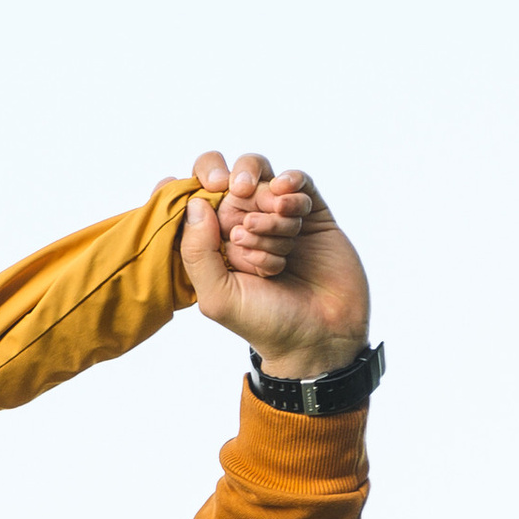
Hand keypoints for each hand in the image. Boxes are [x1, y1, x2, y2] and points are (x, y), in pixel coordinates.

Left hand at [181, 152, 369, 380]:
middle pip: (233, 182)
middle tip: (248, 229)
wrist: (322, 336)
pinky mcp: (311, 215)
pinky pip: (298, 182)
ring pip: (265, 183)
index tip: (210, 187)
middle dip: (241, 200)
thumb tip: (196, 204)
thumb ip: (197, 253)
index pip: (198, 198)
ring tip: (282, 242)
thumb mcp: (219, 296)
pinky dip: (292, 185)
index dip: (202, 184)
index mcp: (214, 244)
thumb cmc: (267, 323)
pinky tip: (288, 199)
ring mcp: (278, 219)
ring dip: (270, 208)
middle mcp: (244, 227)